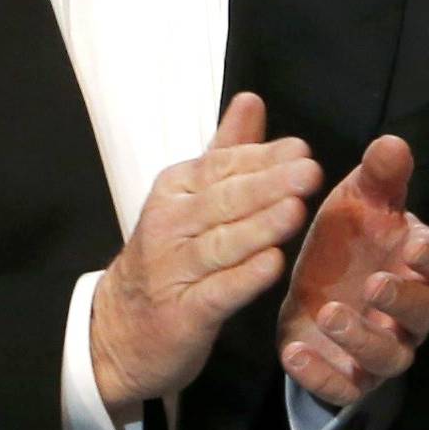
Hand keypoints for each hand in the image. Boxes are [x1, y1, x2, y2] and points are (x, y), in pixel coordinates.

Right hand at [91, 94, 319, 413]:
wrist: (120, 329)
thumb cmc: (170, 257)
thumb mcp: (191, 199)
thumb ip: (226, 152)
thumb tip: (251, 100)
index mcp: (174, 191)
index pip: (220, 168)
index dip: (261, 158)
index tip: (301, 150)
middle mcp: (170, 226)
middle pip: (223, 202)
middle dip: (267, 186)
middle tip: (308, 172)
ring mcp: (174, 271)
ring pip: (222, 244)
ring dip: (259, 227)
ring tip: (295, 211)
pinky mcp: (183, 314)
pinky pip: (217, 293)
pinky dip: (243, 279)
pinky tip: (272, 265)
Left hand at [276, 134, 428, 407]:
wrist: (311, 287)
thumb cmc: (349, 241)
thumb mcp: (358, 202)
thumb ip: (379, 177)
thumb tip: (392, 141)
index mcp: (421, 266)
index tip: (413, 244)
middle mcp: (411, 313)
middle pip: (427, 314)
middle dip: (403, 300)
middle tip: (374, 283)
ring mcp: (382, 348)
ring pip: (390, 356)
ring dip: (362, 338)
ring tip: (329, 312)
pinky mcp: (348, 376)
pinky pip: (344, 388)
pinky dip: (321, 374)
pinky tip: (292, 352)